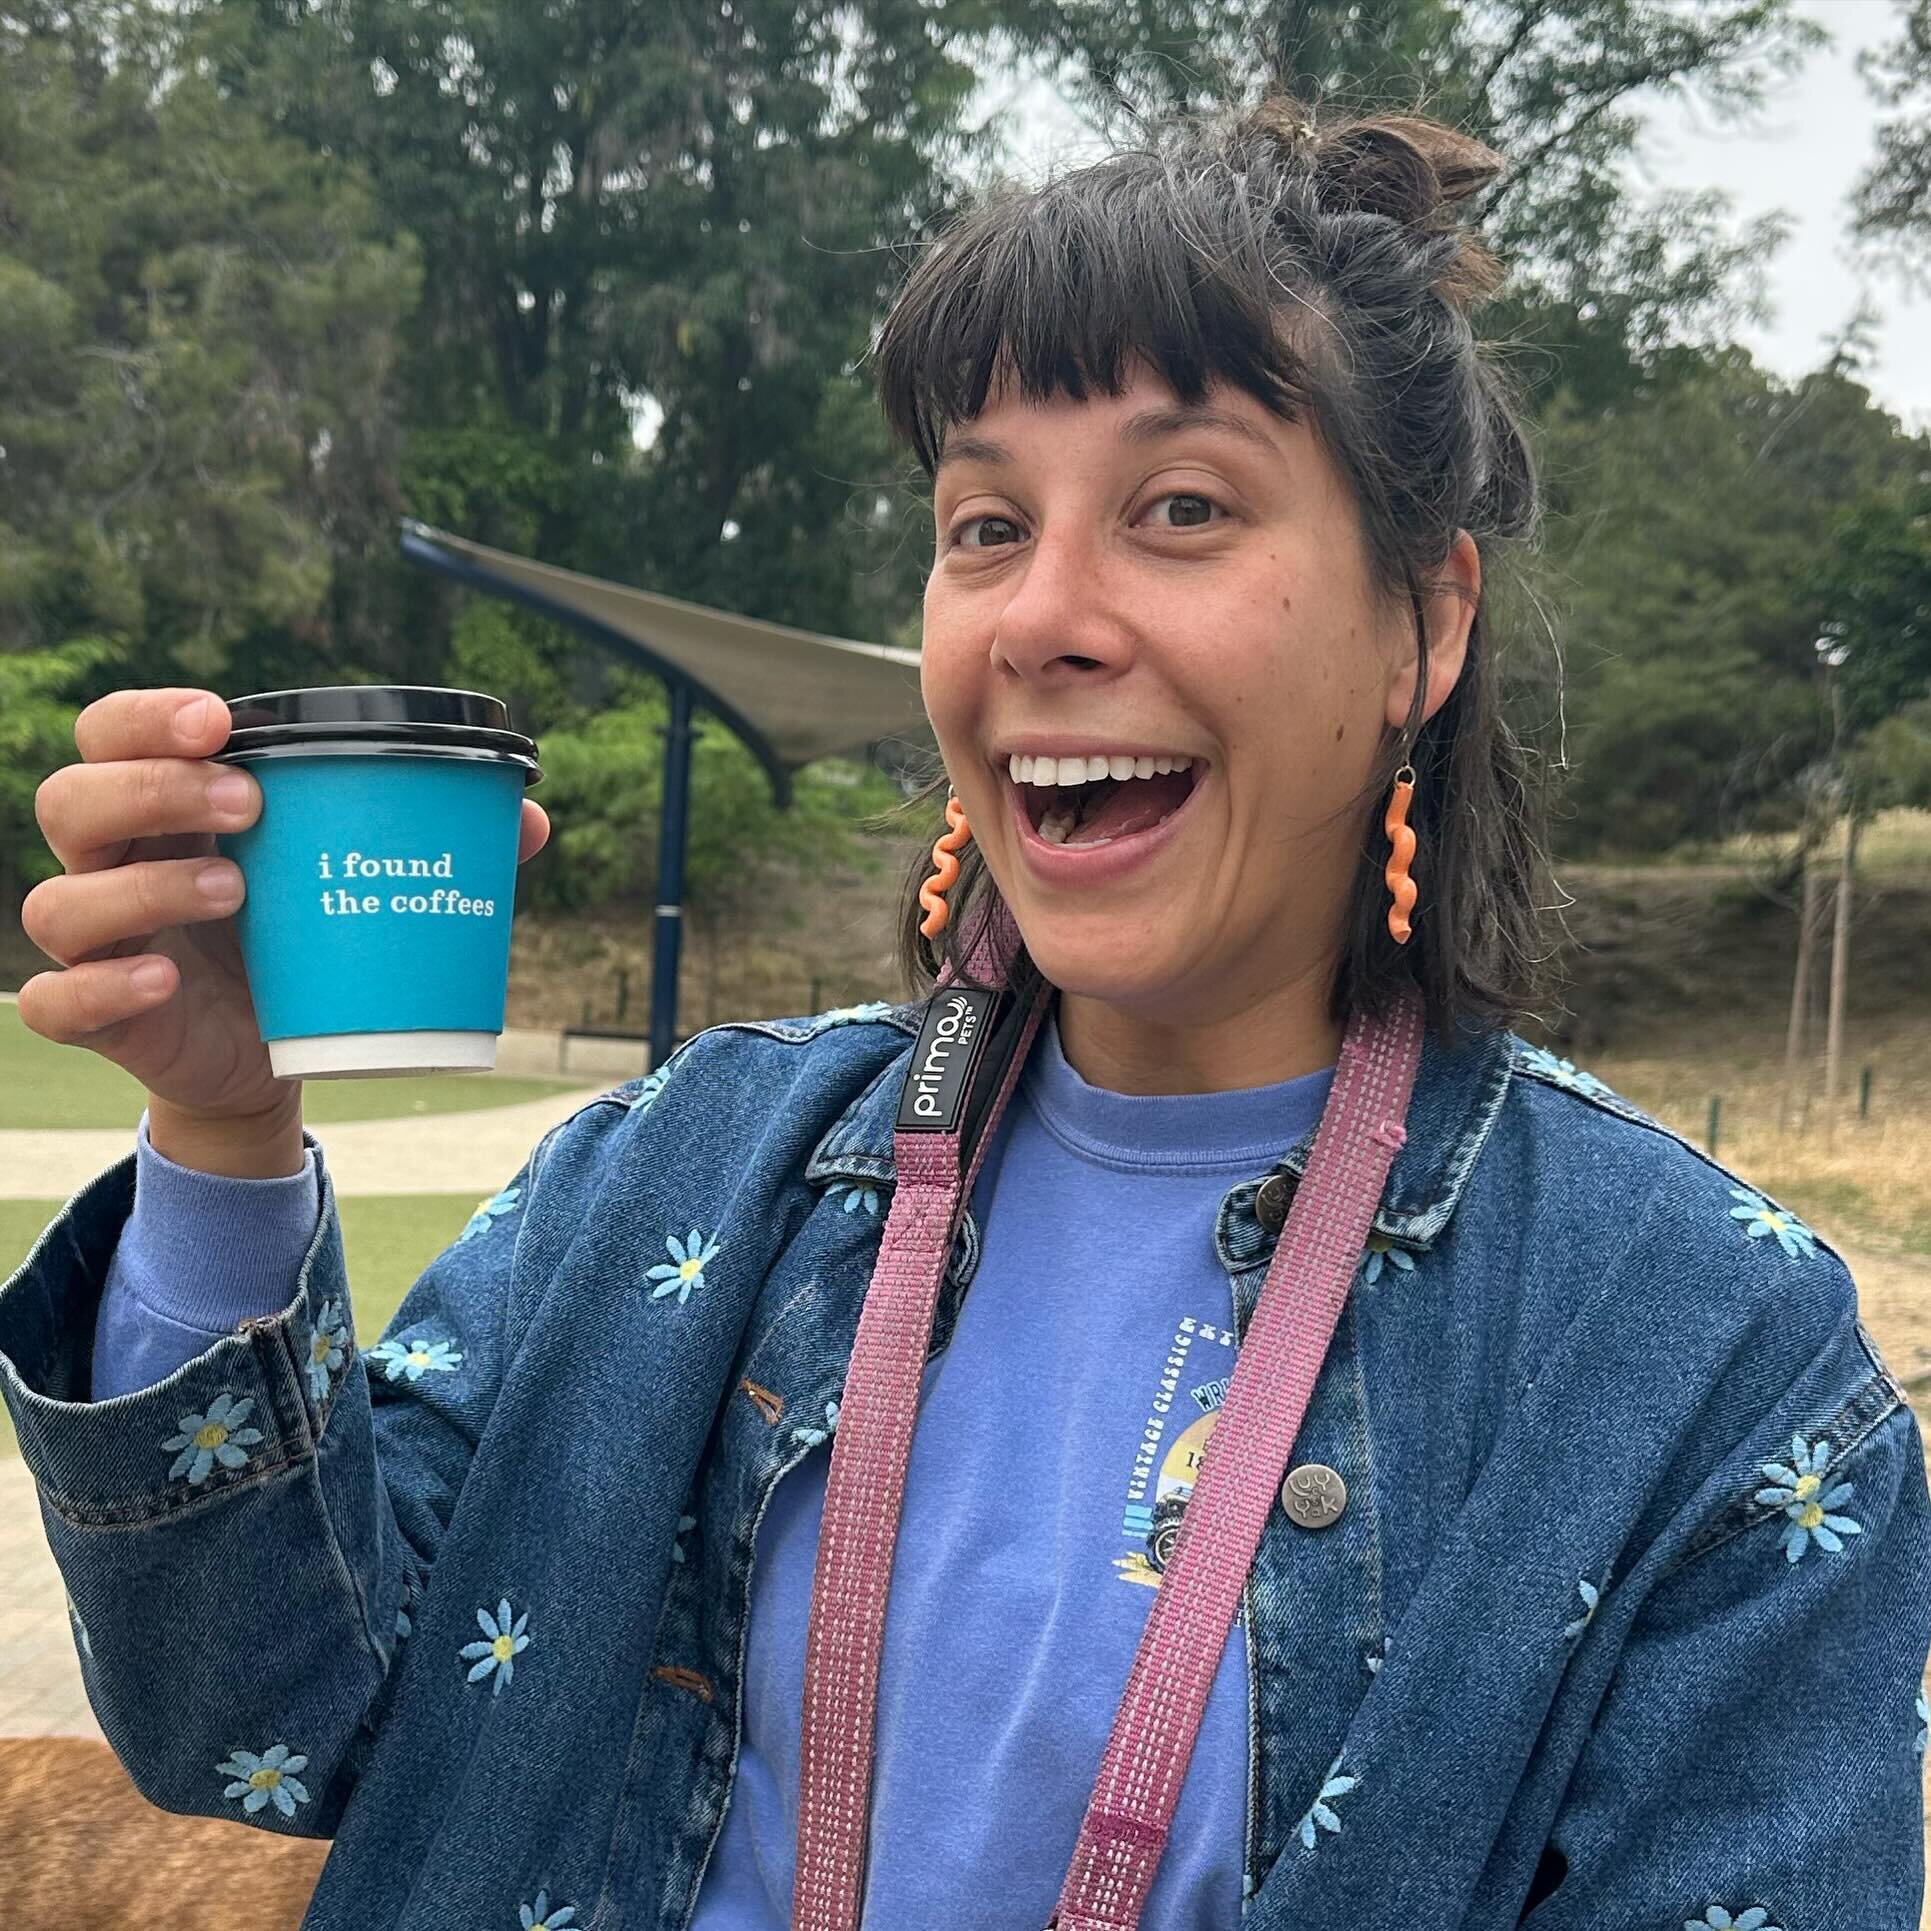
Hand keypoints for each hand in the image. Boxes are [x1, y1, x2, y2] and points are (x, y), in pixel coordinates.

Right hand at [17, 688, 550, 1129]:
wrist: (279, 1051)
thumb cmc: (306, 936)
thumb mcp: (356, 880)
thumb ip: (430, 841)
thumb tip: (528, 819)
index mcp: (167, 808)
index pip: (114, 733)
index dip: (147, 717)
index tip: (219, 719)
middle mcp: (115, 862)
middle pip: (73, 798)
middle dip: (154, 789)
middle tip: (247, 802)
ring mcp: (102, 942)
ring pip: (60, 899)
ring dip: (142, 888)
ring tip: (235, 893)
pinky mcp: (104, 1017)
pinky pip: (56, 1001)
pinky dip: (97, 989)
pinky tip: (161, 981)